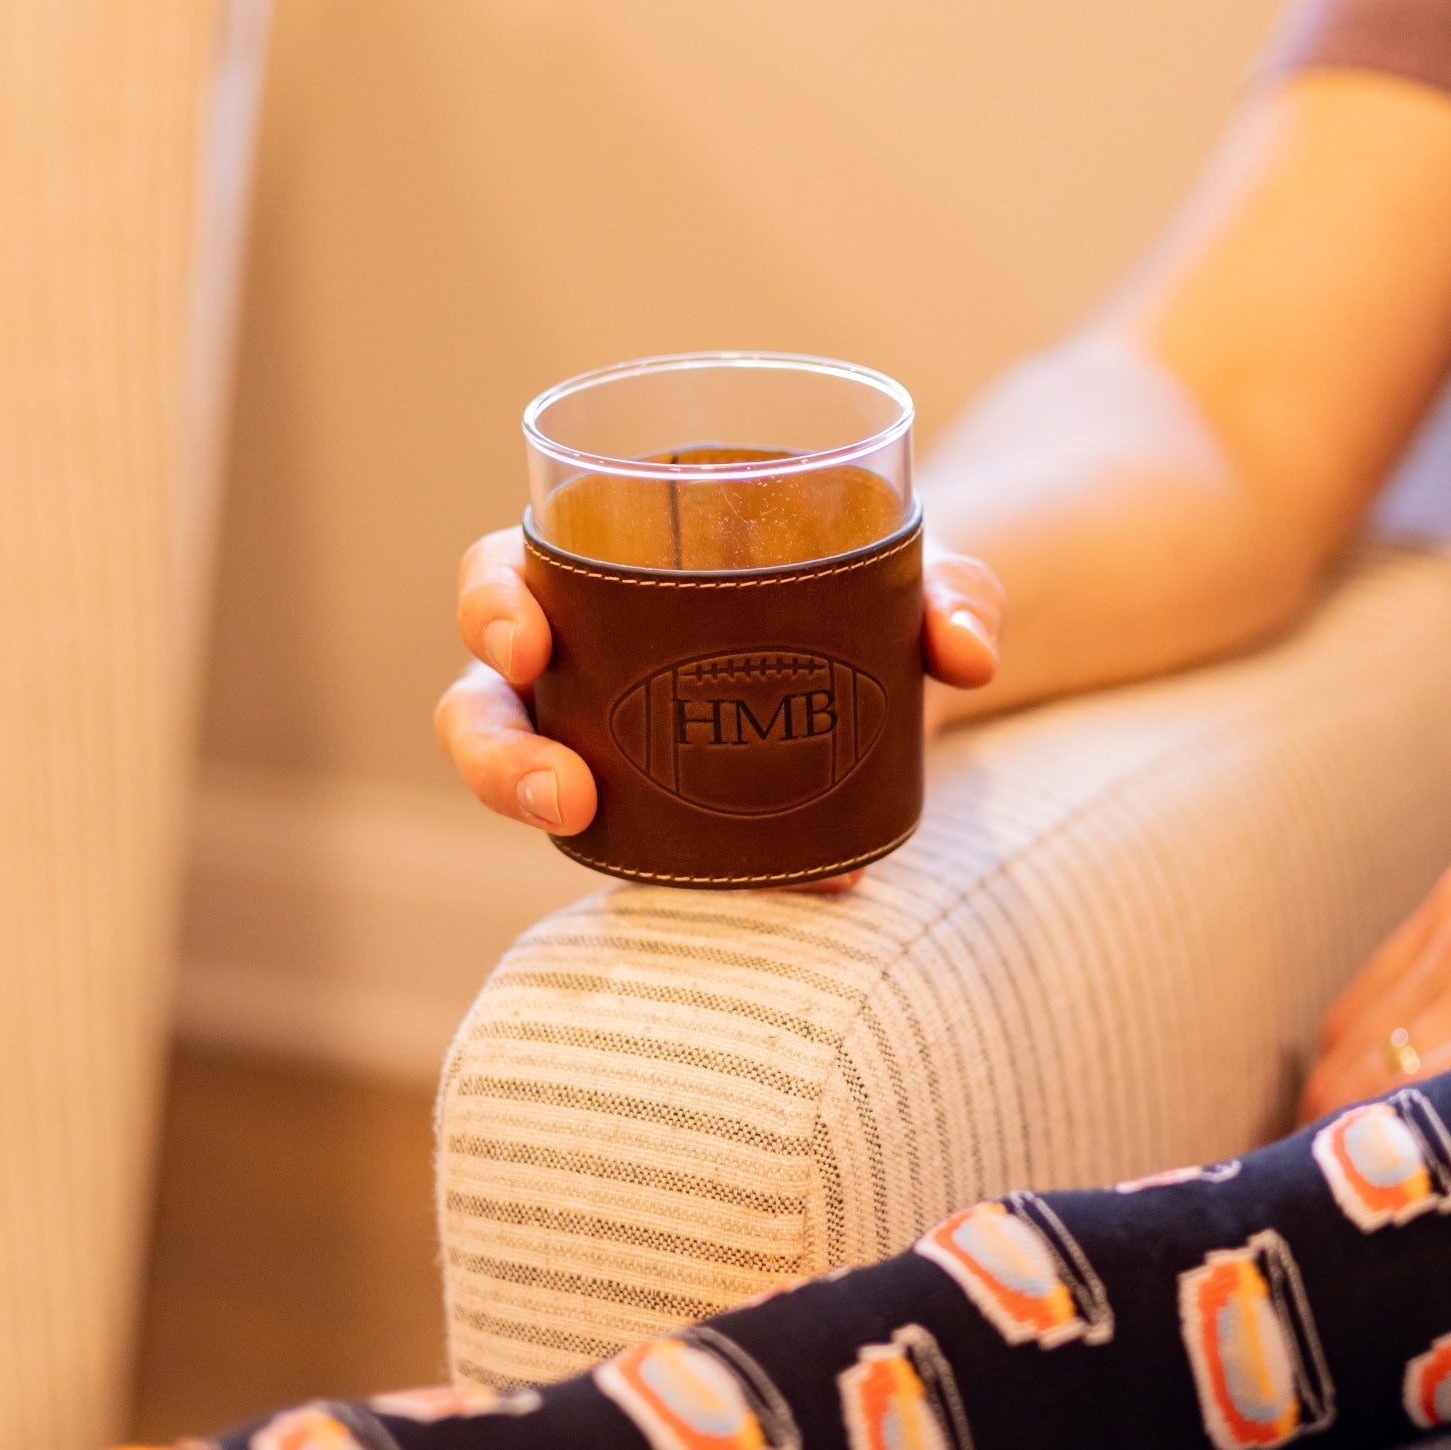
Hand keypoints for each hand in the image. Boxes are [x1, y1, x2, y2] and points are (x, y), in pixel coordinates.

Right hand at [435, 527, 1003, 890]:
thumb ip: (955, 592)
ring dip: (540, 815)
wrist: (905, 655)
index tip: (528, 641)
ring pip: (529, 778)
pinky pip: (637, 847)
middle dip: (495, 752)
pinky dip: (681, 871)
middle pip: (487, 700)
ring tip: (608, 841)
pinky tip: (773, 883)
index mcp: (606, 566)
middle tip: (566, 792)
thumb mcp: (916, 569)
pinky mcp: (661, 809)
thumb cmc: (871, 576)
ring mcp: (612, 736)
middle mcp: (585, 655)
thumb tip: (963, 653)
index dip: (492, 607)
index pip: (504, 576)